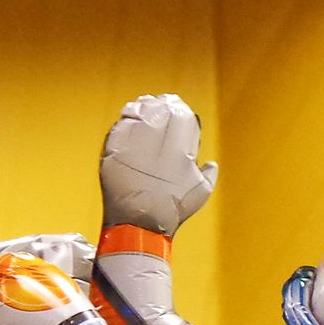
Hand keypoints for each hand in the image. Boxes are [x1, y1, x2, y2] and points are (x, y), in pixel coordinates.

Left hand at [100, 94, 216, 234]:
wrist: (140, 223)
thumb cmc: (172, 210)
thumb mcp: (200, 192)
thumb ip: (208, 173)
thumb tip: (210, 163)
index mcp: (180, 148)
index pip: (181, 115)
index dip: (179, 107)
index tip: (177, 105)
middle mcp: (157, 142)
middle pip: (160, 110)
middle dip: (160, 103)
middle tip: (160, 101)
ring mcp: (133, 145)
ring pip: (138, 113)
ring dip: (142, 107)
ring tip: (143, 105)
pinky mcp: (113, 151)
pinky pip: (119, 126)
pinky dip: (125, 119)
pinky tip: (128, 118)